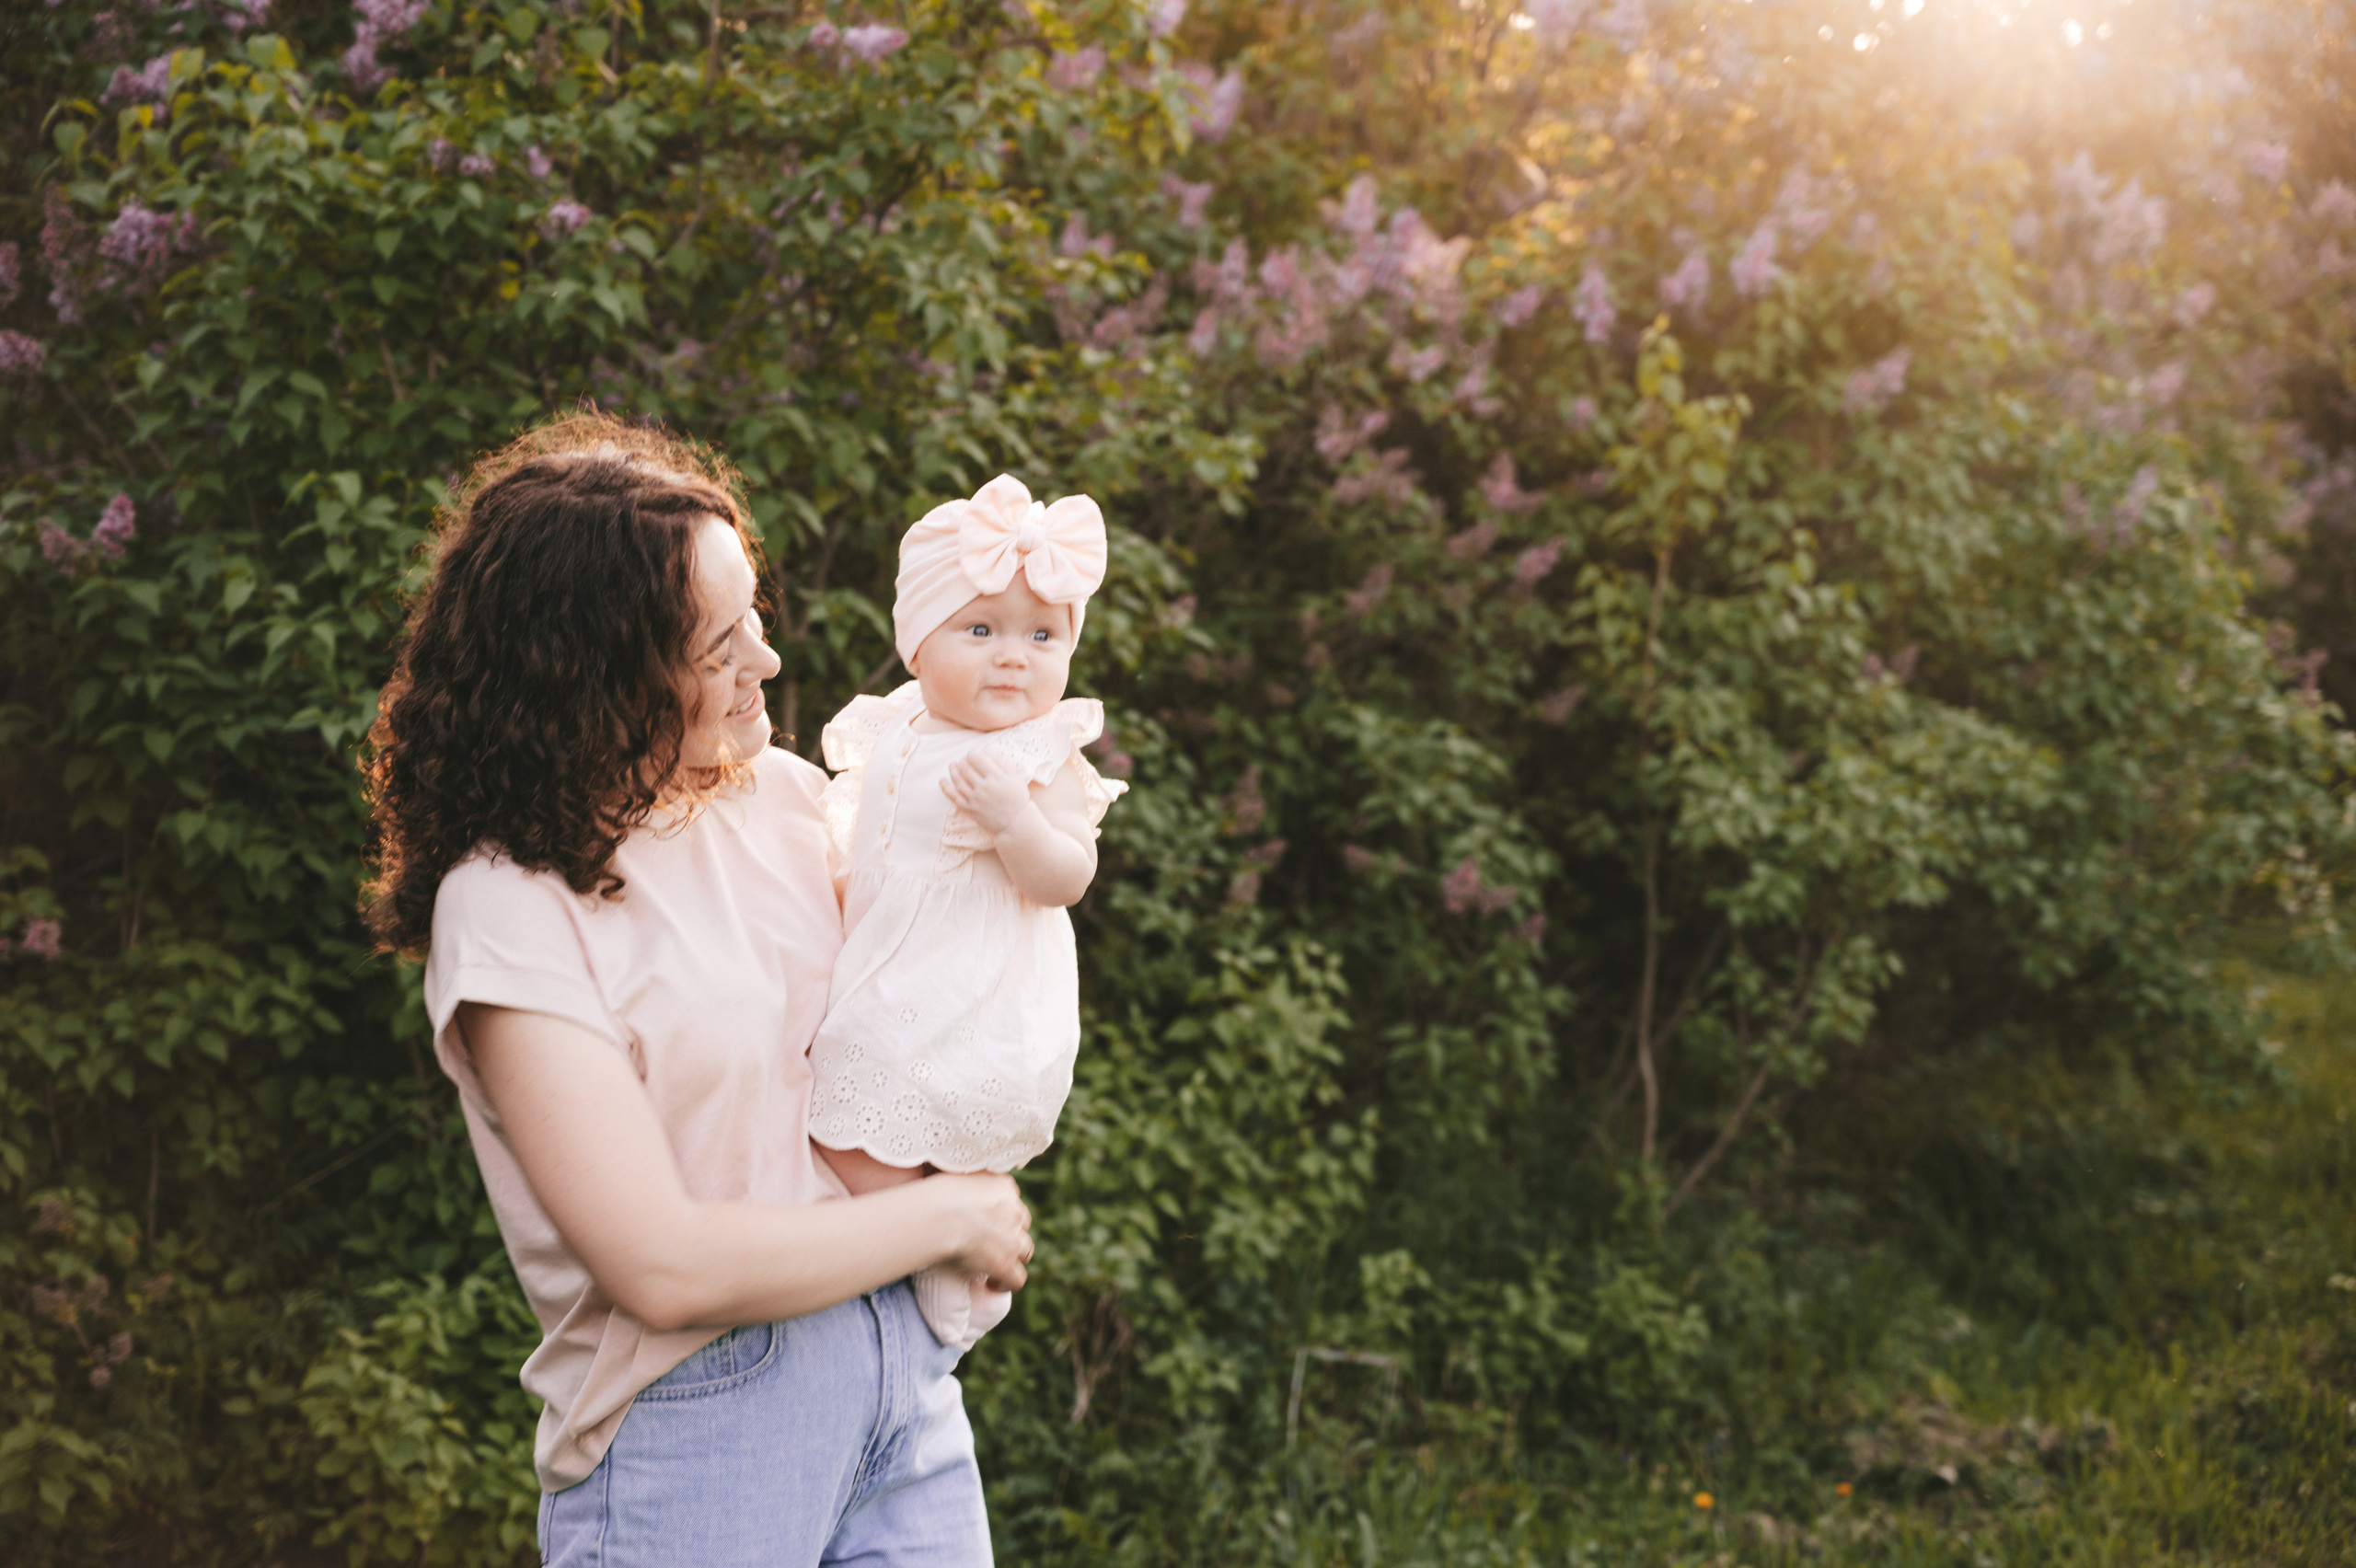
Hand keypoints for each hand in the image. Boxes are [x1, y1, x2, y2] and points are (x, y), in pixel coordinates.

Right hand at [927, 1172, 1033, 1290]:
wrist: (940, 1215)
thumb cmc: (936, 1193)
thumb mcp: (955, 1175)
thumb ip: (965, 1180)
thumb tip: (953, 1180)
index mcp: (1004, 1187)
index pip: (1010, 1200)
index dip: (999, 1213)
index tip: (985, 1221)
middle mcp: (1014, 1211)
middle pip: (1021, 1224)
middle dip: (1009, 1233)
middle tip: (990, 1243)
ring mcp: (1013, 1239)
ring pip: (1025, 1250)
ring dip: (1012, 1258)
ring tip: (994, 1266)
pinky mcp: (1006, 1263)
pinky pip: (1017, 1278)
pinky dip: (1007, 1282)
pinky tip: (993, 1284)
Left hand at [941, 751, 1034, 835]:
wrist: (1015, 822)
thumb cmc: (1017, 798)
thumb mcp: (1015, 778)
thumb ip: (1002, 764)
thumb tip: (986, 755)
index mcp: (996, 777)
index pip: (978, 760)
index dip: (972, 755)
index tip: (972, 755)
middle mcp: (984, 787)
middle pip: (966, 769)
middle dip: (963, 762)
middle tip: (963, 761)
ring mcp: (975, 799)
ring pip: (958, 781)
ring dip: (953, 771)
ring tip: (953, 765)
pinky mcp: (970, 809)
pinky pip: (954, 797)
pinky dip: (946, 788)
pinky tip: (942, 780)